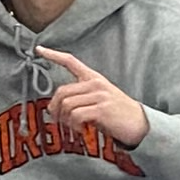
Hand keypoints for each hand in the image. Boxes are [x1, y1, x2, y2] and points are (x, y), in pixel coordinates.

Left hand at [34, 43, 149, 150]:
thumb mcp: (100, 99)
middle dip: (55, 109)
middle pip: (61, 92)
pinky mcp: (102, 109)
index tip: (39, 49)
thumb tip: (57, 106)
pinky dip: (74, 126)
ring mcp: (99, 95)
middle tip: (59, 122)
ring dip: (65, 121)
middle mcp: (96, 83)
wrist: (140, 124)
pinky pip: (76, 116)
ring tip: (74, 128)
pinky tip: (82, 130)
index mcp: (94, 78)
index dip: (53, 55)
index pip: (71, 61)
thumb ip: (81, 97)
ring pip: (66, 105)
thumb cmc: (117, 114)